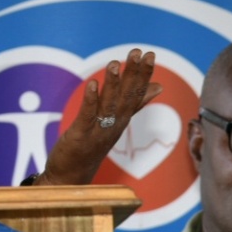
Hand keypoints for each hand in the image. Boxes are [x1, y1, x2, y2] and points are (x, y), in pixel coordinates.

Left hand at [37, 48, 161, 185]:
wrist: (73, 178)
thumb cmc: (93, 146)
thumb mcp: (117, 122)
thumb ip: (136, 103)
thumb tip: (158, 86)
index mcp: (122, 119)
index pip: (137, 94)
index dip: (144, 74)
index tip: (150, 54)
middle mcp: (114, 124)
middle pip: (126, 97)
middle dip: (133, 74)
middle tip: (139, 53)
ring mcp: (98, 131)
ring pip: (108, 105)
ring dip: (112, 84)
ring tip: (115, 63)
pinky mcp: (80, 136)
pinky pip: (87, 116)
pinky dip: (91, 100)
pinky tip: (92, 84)